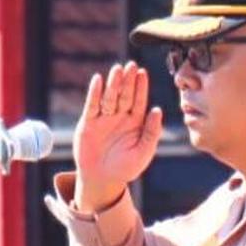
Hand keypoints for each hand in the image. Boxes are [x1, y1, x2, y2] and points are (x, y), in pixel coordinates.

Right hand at [73, 61, 163, 211]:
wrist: (102, 180)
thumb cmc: (125, 168)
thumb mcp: (143, 152)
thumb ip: (151, 132)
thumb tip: (157, 110)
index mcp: (135, 122)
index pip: (139, 100)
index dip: (141, 87)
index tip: (143, 73)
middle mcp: (120, 117)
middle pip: (124, 95)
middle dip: (128, 81)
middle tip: (131, 65)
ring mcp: (103, 118)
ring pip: (109, 97)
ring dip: (113, 83)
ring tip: (117, 69)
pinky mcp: (88, 123)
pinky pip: (92, 105)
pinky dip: (94, 93)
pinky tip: (98, 80)